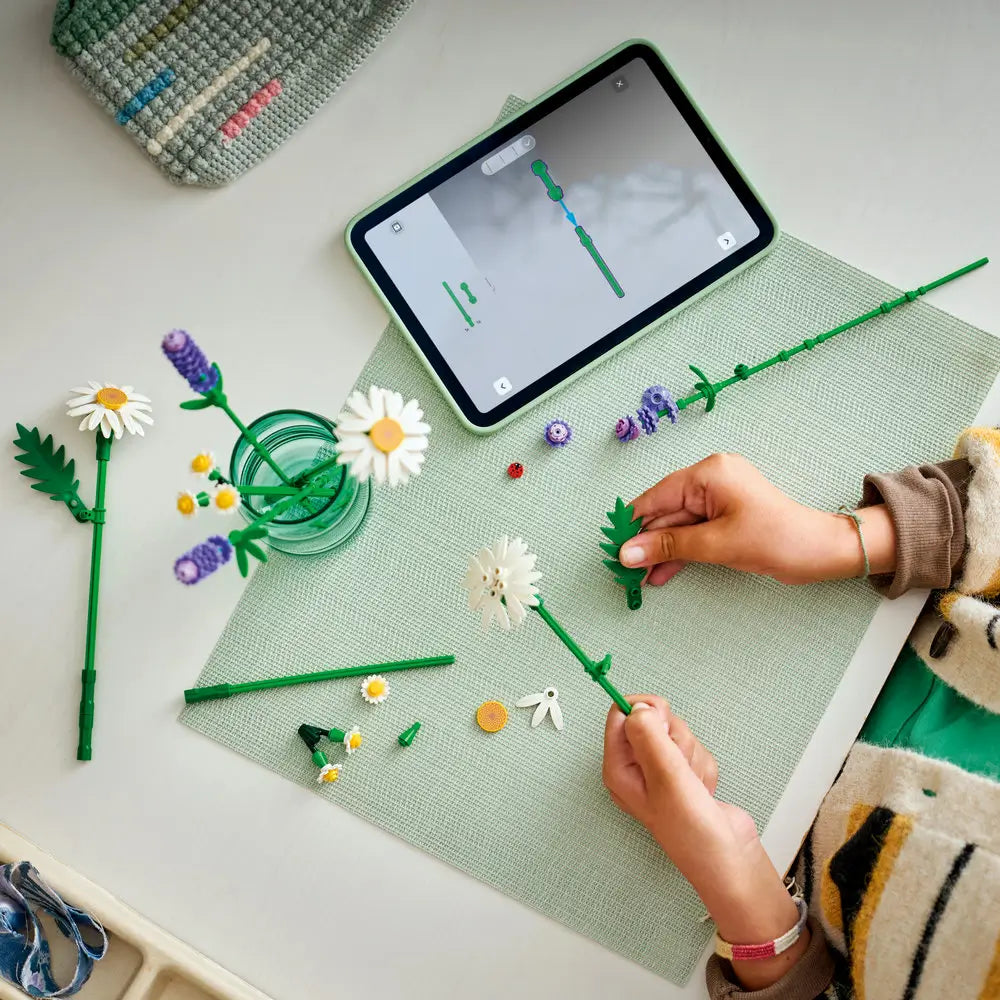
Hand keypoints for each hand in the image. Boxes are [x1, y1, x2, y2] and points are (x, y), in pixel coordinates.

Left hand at [603, 695, 808, 988]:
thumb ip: (649, 736)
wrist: (730, 859)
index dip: (644, 710)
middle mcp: (636, 768)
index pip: (620, 715)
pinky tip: (703, 790)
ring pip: (677, 734)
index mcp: (618, 768)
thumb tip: (637, 706)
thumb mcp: (666, 778)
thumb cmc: (692, 831)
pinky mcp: (684, 773)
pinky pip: (694, 749)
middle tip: (680, 766)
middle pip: (653, 719)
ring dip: (692, 756)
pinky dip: (704, 766)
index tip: (663, 721)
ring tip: (693, 785)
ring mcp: (661, 770)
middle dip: (675, 738)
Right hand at [618, 453, 895, 585]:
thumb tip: (628, 552)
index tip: (612, 548)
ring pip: (677, 526)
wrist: (821, 552)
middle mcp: (711, 479)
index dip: (632, 524)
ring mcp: (719, 499)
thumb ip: (669, 546)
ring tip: (639, 578)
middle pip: (665, 512)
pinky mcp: (725, 517)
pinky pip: (693, 533)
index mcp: (709, 473)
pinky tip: (661, 573)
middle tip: (623, 571)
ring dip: (660, 552)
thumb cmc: (776, 539)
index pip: (657, 497)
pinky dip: (678, 552)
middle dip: (645, 542)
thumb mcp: (717, 544)